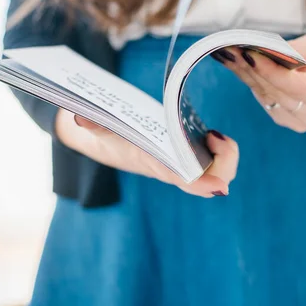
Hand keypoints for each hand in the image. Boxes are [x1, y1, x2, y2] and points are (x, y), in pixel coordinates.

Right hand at [55, 109, 238, 196]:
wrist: (113, 143)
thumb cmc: (112, 136)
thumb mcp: (103, 130)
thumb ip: (95, 124)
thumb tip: (79, 117)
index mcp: (156, 166)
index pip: (182, 180)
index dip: (202, 184)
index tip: (220, 187)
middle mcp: (175, 170)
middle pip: (211, 179)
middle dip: (225, 162)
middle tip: (214, 135)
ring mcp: (186, 164)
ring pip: (219, 170)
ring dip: (226, 154)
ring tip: (212, 134)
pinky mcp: (192, 155)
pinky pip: (218, 160)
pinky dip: (222, 149)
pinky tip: (211, 135)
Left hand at [212, 34, 305, 132]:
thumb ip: (296, 51)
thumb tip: (263, 52)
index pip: (294, 86)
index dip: (269, 70)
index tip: (247, 53)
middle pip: (276, 92)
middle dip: (252, 69)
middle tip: (229, 49)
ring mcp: (300, 124)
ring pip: (266, 97)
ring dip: (246, 74)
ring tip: (229, 54)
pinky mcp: (286, 121)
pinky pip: (264, 100)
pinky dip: (251, 81)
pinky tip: (238, 65)